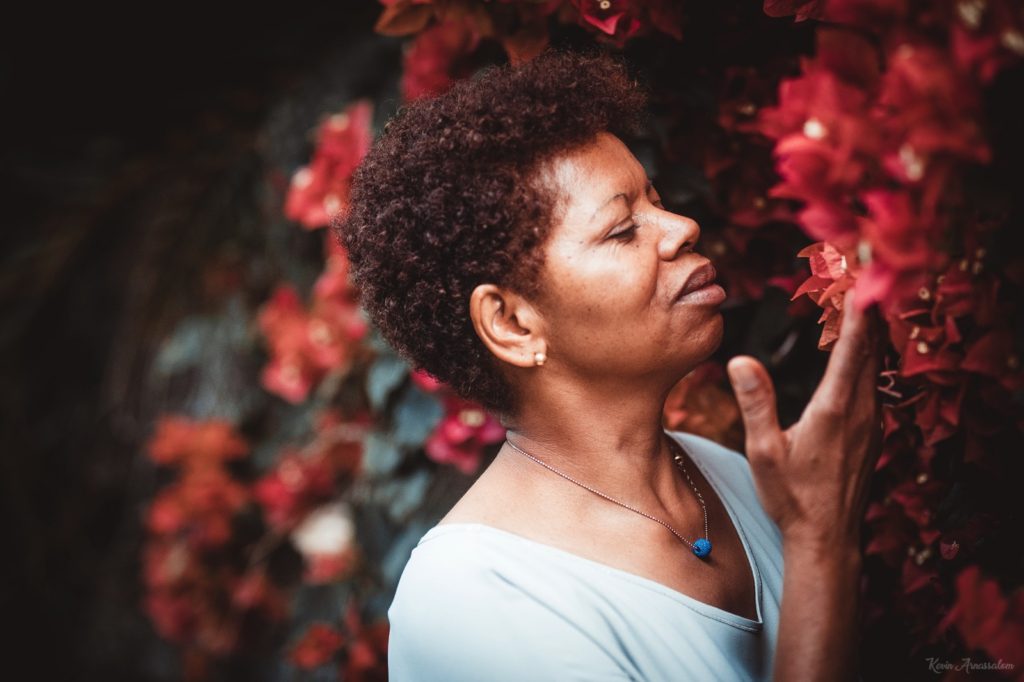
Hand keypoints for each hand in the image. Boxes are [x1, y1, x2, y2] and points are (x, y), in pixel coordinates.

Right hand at [727, 288, 881, 549]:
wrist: (828, 538)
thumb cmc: (792, 497)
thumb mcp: (763, 451)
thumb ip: (755, 402)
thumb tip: (739, 360)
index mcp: (835, 409)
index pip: (852, 348)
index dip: (856, 310)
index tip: (856, 278)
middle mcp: (862, 410)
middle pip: (873, 348)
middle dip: (864, 310)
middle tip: (854, 277)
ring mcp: (874, 422)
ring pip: (879, 364)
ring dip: (869, 333)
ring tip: (857, 303)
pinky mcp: (874, 432)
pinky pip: (877, 382)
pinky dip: (869, 357)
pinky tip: (858, 353)